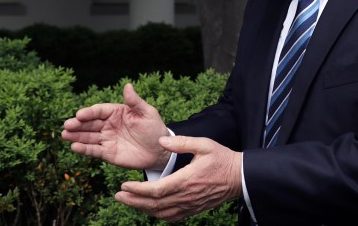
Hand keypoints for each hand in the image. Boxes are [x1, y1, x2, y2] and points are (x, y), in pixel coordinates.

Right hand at [61, 83, 170, 169]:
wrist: (159, 151)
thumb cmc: (154, 129)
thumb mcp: (147, 113)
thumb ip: (135, 101)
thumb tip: (128, 85)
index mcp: (116, 112)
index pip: (99, 111)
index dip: (89, 113)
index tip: (80, 115)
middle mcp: (108, 125)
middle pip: (90, 123)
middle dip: (77, 124)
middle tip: (67, 125)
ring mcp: (107, 139)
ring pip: (88, 136)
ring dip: (76, 135)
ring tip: (65, 135)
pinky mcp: (107, 153)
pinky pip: (94, 150)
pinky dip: (84, 149)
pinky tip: (74, 147)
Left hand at [114, 135, 242, 221]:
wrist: (239, 177)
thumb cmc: (222, 158)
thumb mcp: (204, 144)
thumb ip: (182, 143)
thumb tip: (161, 140)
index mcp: (187, 180)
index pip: (157, 189)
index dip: (139, 189)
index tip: (124, 185)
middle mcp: (186, 196)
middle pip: (155, 204)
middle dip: (134, 201)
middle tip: (118, 195)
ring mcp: (190, 206)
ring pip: (161, 213)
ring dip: (142, 209)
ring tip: (128, 201)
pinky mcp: (193, 210)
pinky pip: (171, 217)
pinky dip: (157, 215)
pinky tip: (148, 209)